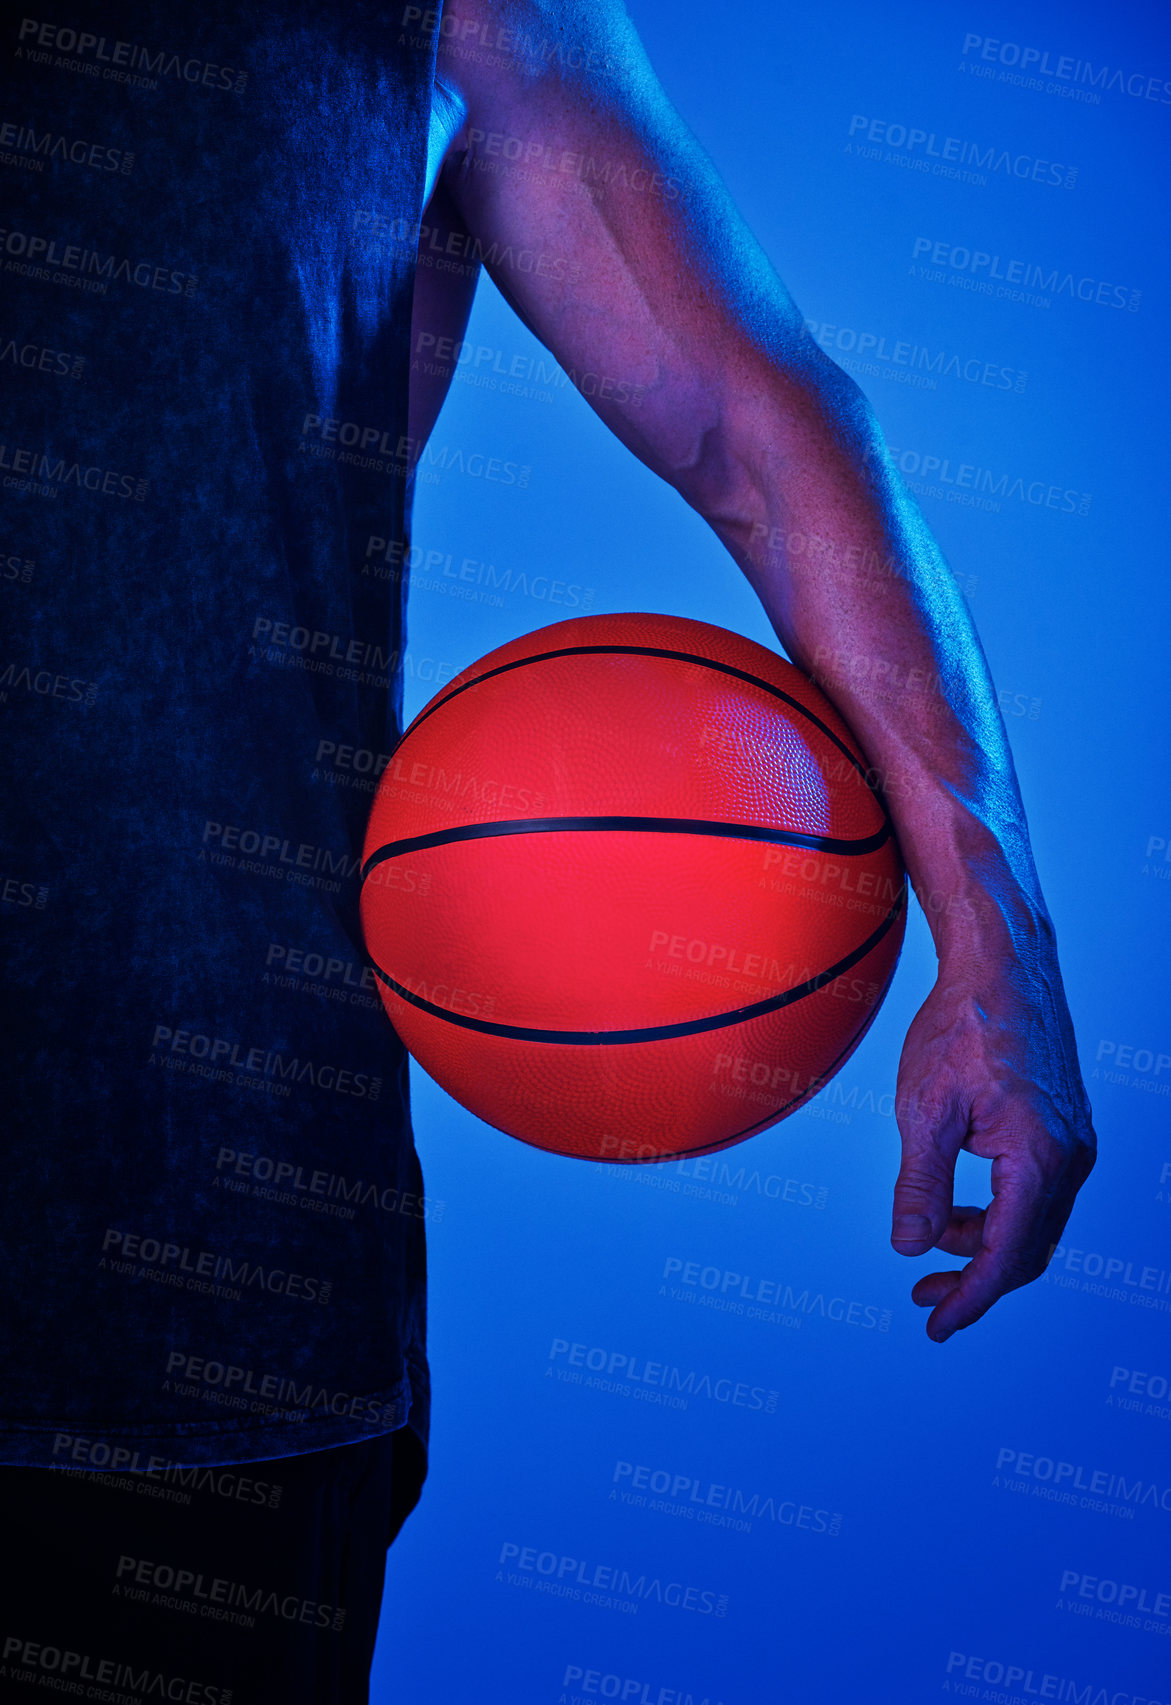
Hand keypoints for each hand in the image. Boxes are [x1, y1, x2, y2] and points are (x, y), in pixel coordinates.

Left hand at [888, 945, 1096, 1340]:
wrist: (1003, 966)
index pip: (1007, 1255)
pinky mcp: (1064, 1130)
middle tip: (924, 1300)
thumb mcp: (924, 1109)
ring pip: (1033, 1224)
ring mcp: (1073, 1144)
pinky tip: (957, 1210)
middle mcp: (1069, 1158)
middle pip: (1027, 1251)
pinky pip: (1036, 1194)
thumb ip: (921, 1185)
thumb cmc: (961, 1027)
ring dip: (984, 1246)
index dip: (971, 1298)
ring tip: (930, 1248)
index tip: (936, 1326)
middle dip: (975, 1281)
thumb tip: (910, 1248)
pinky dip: (998, 1213)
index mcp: (1038, 1159)